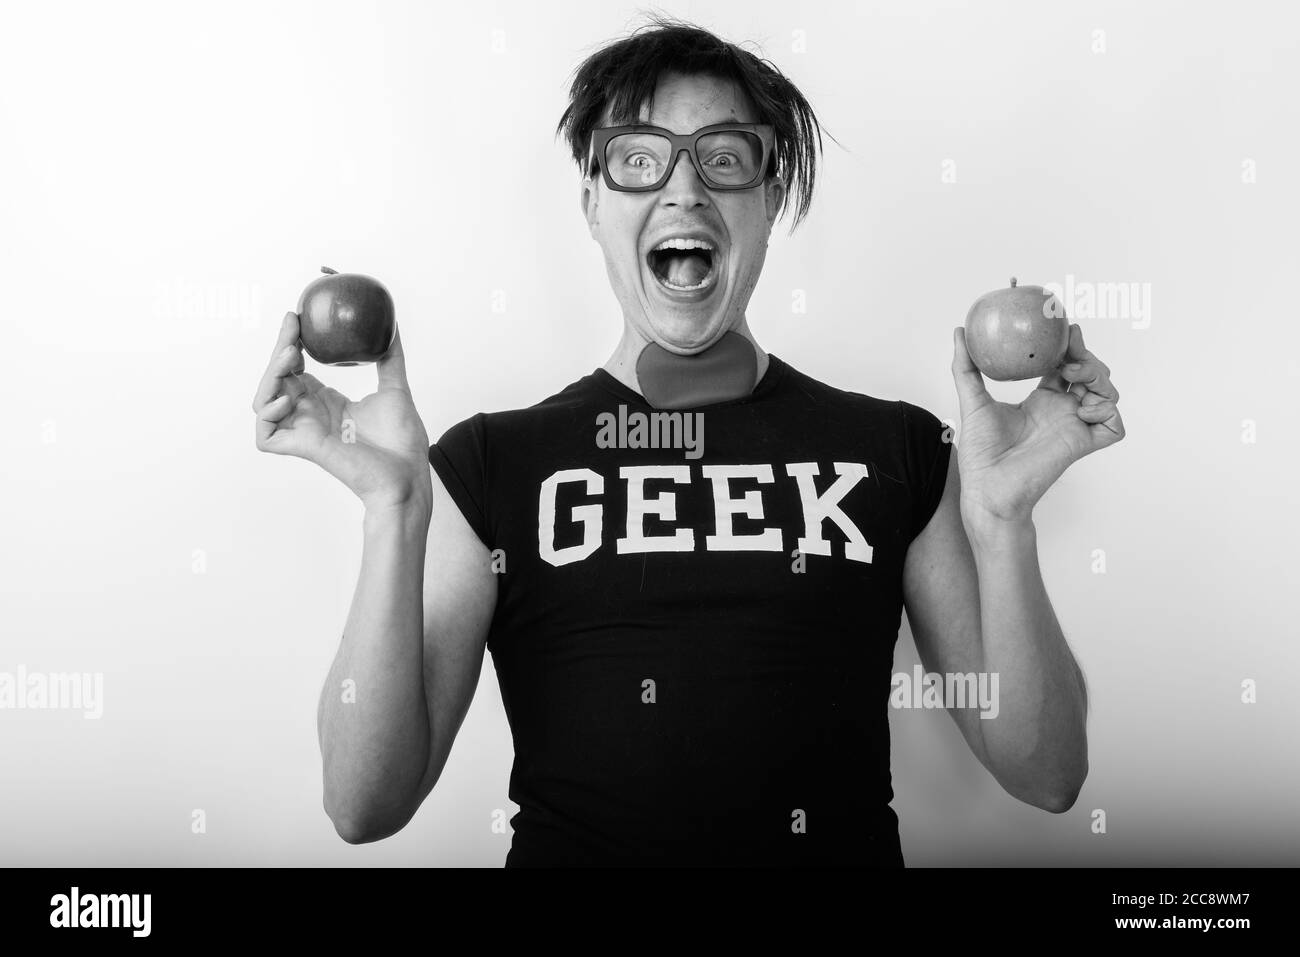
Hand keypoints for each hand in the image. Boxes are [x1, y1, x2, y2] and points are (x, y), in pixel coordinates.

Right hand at [252, 311, 431, 509]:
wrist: (408, 474)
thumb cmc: (402, 442)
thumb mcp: (395, 388)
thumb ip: (390, 358)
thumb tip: (392, 327)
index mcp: (327, 402)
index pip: (296, 368)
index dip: (291, 343)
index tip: (297, 318)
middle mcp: (311, 415)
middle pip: (277, 378)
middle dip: (279, 350)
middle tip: (292, 326)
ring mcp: (304, 432)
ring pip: (264, 402)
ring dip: (270, 376)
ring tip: (291, 356)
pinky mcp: (303, 449)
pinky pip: (267, 435)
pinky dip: (268, 415)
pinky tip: (286, 399)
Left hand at [950, 322, 1125, 525]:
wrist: (987, 487)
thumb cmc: (979, 452)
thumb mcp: (972, 401)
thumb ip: (966, 367)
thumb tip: (959, 331)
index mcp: (1041, 401)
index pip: (1064, 366)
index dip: (1068, 346)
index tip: (1063, 326)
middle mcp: (1062, 412)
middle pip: (1090, 375)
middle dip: (1086, 356)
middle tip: (1070, 347)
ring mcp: (1076, 427)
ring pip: (1107, 394)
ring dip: (1097, 377)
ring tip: (1072, 373)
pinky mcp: (1083, 445)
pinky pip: (1113, 425)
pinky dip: (1107, 410)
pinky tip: (1083, 404)